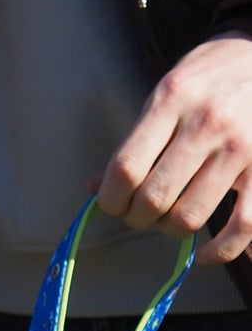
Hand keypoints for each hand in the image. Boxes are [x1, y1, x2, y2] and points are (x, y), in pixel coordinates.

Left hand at [97, 32, 251, 262]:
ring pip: (188, 217)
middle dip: (137, 216)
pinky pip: (241, 226)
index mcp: (173, 99)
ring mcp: (240, 146)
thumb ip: (134, 141)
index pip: (126, 169)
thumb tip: (93, 188)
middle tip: (140, 211)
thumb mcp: (166, 93)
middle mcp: (207, 122)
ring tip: (169, 216)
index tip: (112, 204)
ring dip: (169, 228)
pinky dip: (218, 250)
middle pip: (154, 199)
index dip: (110, 200)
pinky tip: (203, 252)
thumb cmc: (210, 78)